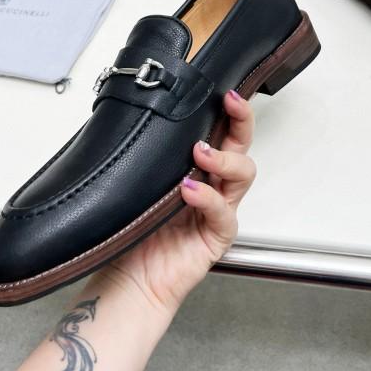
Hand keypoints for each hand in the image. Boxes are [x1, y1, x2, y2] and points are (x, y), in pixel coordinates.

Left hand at [96, 90, 254, 315]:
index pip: (222, 131)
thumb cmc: (132, 230)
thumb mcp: (138, 181)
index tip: (224, 91)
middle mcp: (213, 184)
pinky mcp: (217, 236)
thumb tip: (144, 114)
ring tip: (201, 153)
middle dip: (241, 120)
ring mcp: (219, 209)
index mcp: (197, 167)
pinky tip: (190, 190)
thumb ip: (150, 154)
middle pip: (241, 146)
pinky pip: (222, 214)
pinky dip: (207, 198)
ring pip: (242, 174)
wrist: (129, 279)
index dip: (230, 110)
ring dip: (224, 158)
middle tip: (231, 104)